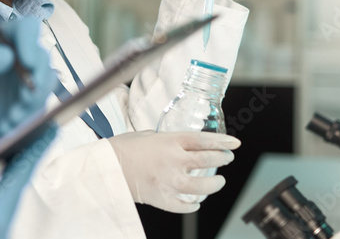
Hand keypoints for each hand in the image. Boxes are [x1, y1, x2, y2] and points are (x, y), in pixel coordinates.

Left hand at [0, 18, 55, 156]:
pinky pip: (43, 104)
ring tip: (9, 120)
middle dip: (37, 78)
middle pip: (41, 56)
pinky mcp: (33, 101)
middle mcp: (17, 56)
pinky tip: (7, 126)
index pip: (24, 29)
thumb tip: (7, 54)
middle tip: (23, 100)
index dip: (30, 40)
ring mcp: (27, 79)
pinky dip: (30, 117)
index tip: (27, 63)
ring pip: (47, 81)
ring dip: (33, 101)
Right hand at [107, 130, 239, 212]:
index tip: (234, 143)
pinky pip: (185, 206)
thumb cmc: (121, 149)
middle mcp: (173, 161)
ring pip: (203, 186)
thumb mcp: (145, 135)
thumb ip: (164, 139)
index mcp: (169, 141)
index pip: (204, 140)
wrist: (105, 169)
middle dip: (222, 158)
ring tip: (219, 181)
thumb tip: (176, 143)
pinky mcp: (163, 198)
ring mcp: (170, 181)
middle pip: (208, 160)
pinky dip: (192, 205)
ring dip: (215, 184)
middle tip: (226, 158)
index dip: (222, 142)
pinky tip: (195, 202)